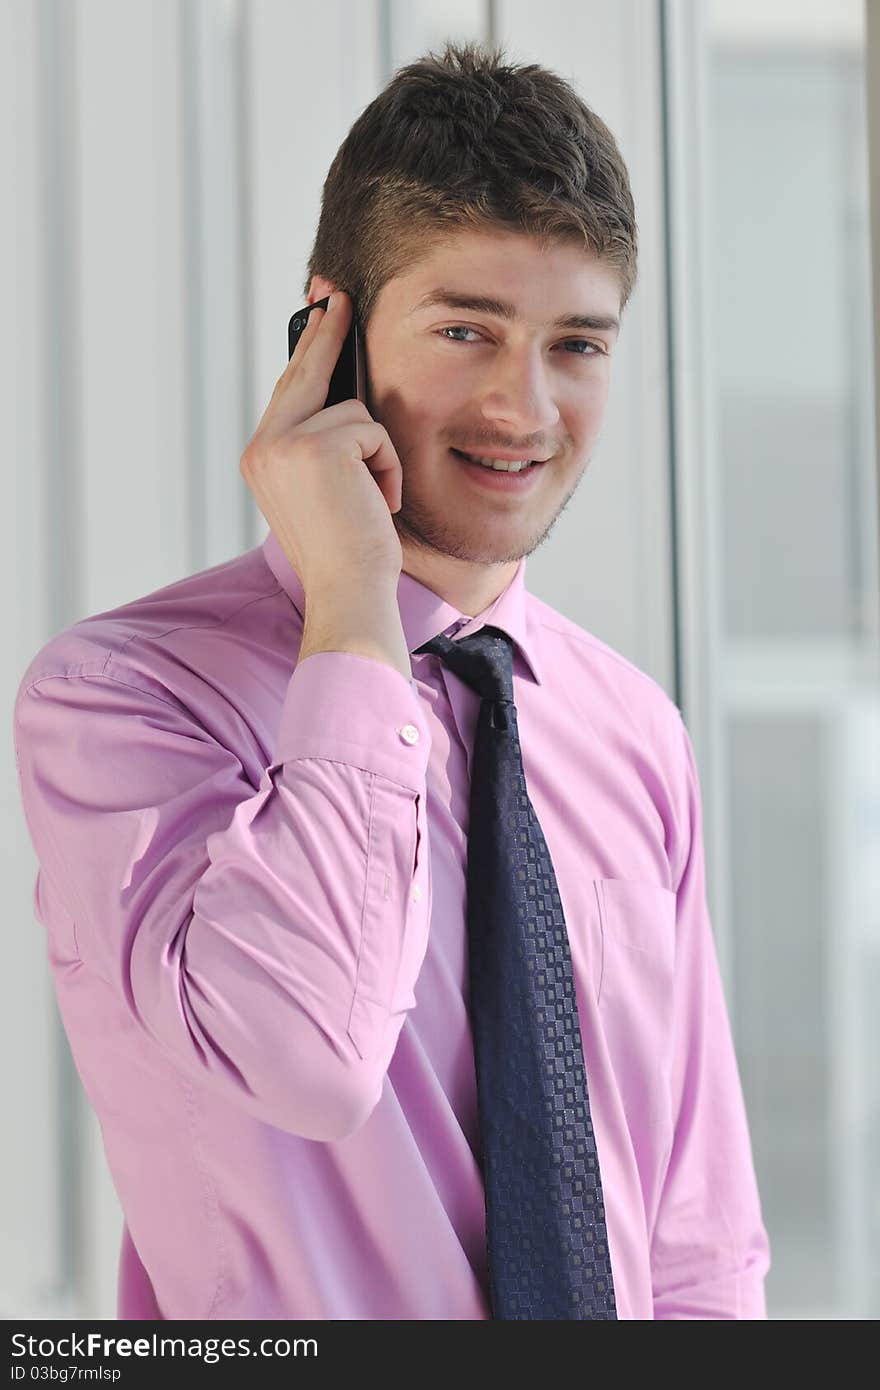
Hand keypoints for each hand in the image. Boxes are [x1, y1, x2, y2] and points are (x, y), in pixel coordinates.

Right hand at [240, 291, 402, 593]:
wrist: (348, 593)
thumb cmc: (349, 553)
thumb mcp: (326, 493)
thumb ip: (321, 447)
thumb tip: (346, 396)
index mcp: (261, 458)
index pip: (289, 391)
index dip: (307, 351)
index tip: (319, 314)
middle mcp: (262, 447)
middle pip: (304, 373)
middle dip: (328, 332)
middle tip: (339, 293)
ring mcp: (284, 444)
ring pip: (352, 410)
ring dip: (379, 454)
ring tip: (373, 500)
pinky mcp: (316, 447)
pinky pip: (372, 430)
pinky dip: (388, 466)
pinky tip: (378, 503)